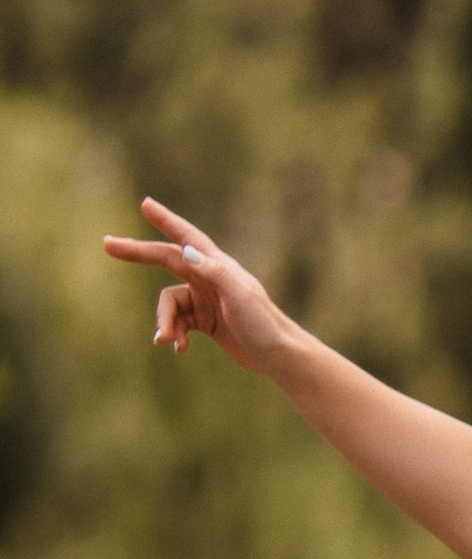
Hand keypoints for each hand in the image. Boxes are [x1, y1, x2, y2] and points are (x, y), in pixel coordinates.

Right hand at [102, 200, 292, 372]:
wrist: (277, 354)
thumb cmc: (263, 323)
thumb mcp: (240, 296)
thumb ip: (216, 272)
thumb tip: (186, 252)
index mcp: (219, 266)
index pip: (186, 238)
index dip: (166, 220)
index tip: (145, 203)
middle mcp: (210, 277)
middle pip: (166, 261)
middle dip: (138, 255)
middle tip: (107, 245)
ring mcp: (206, 299)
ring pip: (168, 304)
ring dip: (164, 322)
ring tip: (167, 341)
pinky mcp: (205, 320)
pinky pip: (177, 323)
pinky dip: (174, 334)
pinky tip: (180, 349)